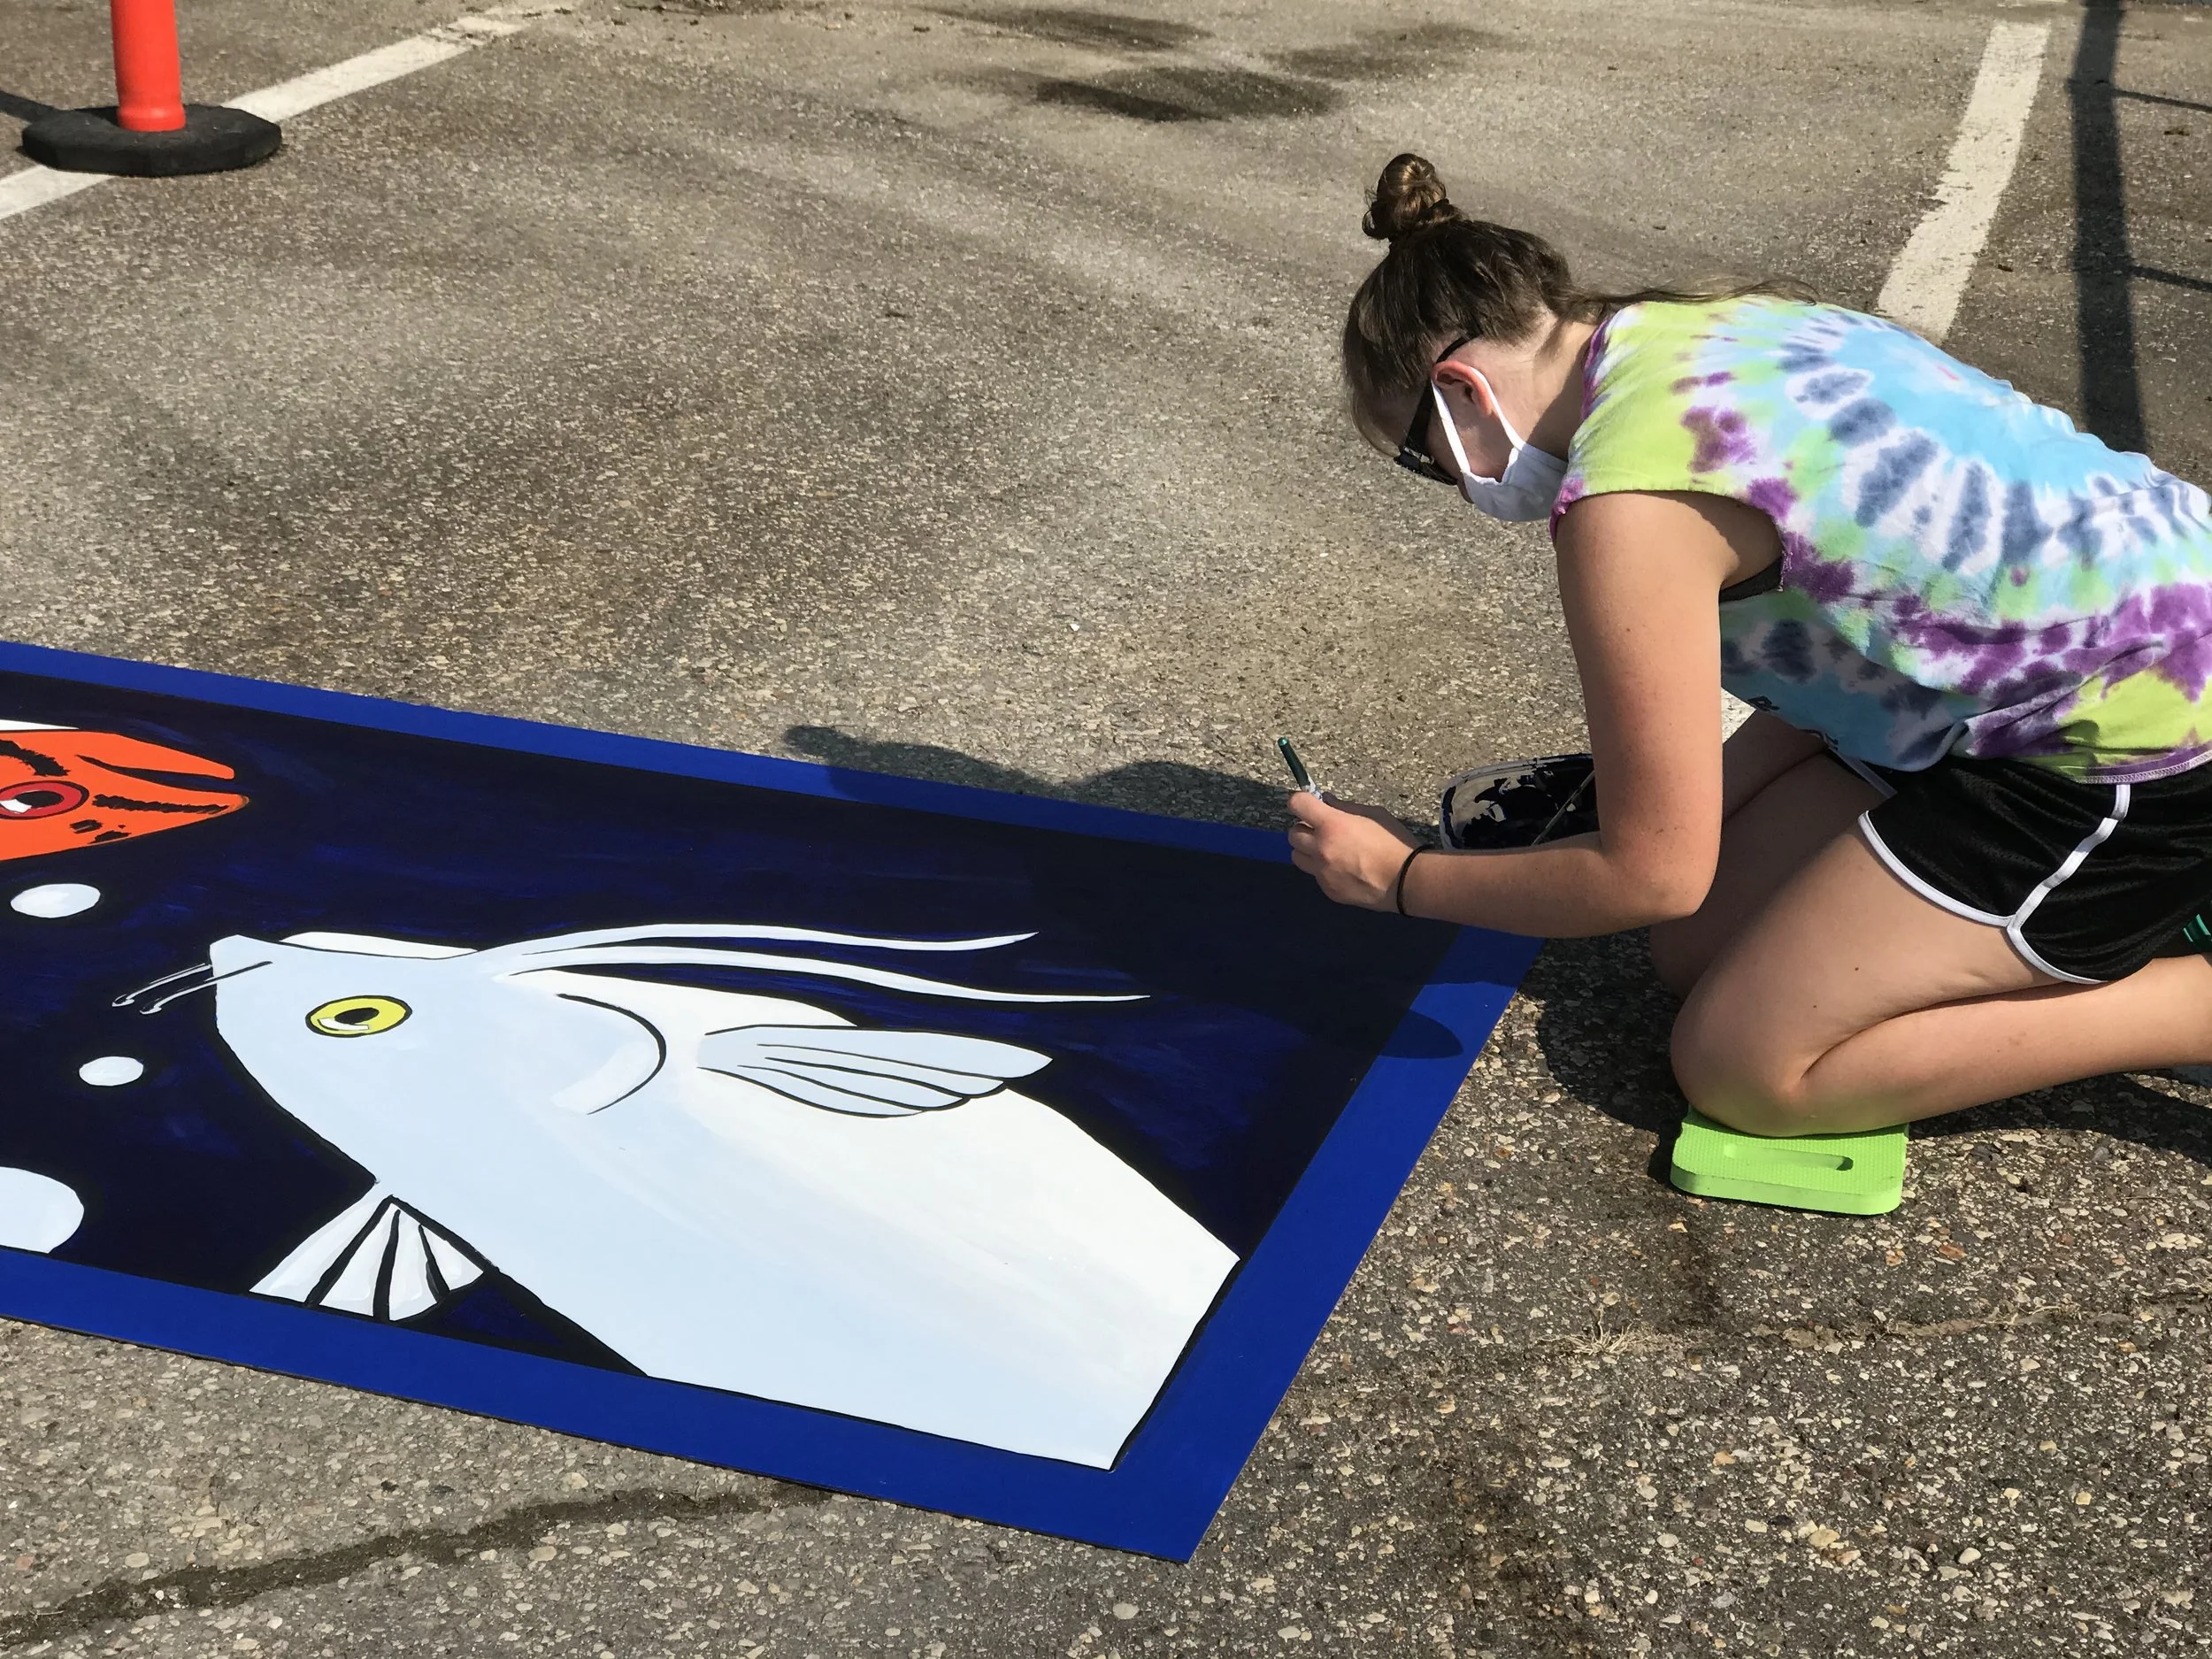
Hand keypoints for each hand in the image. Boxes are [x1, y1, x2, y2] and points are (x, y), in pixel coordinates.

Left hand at [1286, 792, 1422, 908]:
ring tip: (1328, 850)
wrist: (1405, 881)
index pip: (1297, 804)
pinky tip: (1343, 870)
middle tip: (1322, 830)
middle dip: (1305, 828)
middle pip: (1292, 833)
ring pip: (1297, 856)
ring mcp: (1322, 872)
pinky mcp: (1328, 890)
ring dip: (1307, 850)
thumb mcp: (1373, 815)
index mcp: (1332, 824)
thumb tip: (1326, 800)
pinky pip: (1315, 875)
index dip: (1300, 801)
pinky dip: (1322, 869)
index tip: (1308, 804)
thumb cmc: (1393, 842)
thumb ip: (1345, 808)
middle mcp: (1320, 848)